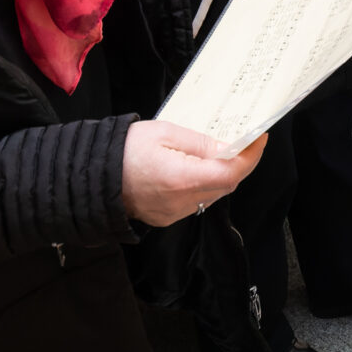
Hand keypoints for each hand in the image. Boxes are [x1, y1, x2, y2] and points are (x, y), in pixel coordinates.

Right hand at [121, 123, 263, 225]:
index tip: (259, 138)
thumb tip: (228, 147)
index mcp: (181, 179)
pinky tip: (199, 167)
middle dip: (239, 163)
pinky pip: (196, 201)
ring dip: (222, 174)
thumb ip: (200, 143)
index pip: (230, 173)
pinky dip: (204, 184)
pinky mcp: (166, 217)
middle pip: (225, 186)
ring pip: (212, 195)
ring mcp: (173, 214)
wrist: (91, 177)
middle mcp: (181, 202)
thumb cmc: (123, 150)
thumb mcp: (165, 133)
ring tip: (221, 151)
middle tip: (244, 140)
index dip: (250, 156)